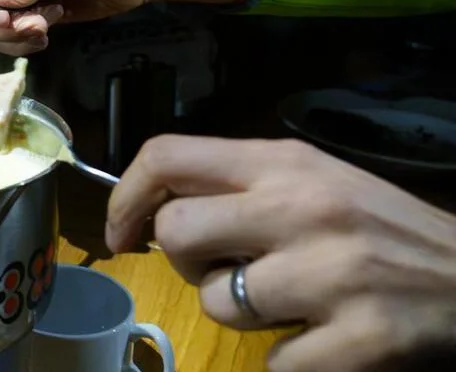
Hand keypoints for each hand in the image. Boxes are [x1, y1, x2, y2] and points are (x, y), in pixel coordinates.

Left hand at [107, 135, 455, 371]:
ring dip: (238, 314)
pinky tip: (325, 340)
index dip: (125, 197)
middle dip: (183, 263)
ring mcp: (332, 273)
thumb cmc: (385, 229)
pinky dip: (292, 361)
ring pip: (216, 303)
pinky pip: (275, 364)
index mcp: (285, 163)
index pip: (167, 155)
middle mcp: (301, 207)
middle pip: (176, 232)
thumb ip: (242, 186)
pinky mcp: (360, 339)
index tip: (120, 235)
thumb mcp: (315, 181)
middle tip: (222, 270)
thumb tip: (156, 210)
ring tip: (289, 303)